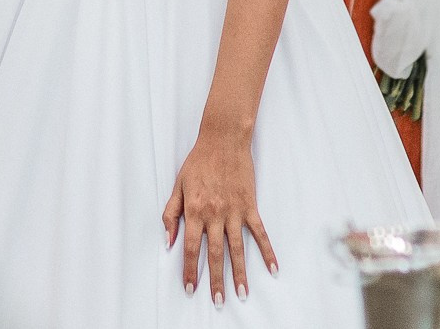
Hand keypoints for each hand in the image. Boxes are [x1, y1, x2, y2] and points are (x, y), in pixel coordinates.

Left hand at [163, 122, 275, 304]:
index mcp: (194, 210)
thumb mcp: (178, 185)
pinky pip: (259, 233)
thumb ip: (170, 214)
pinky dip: (267, 251)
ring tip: (242, 294)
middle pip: (214, 254)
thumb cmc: (198, 161)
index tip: (190, 288)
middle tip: (218, 301)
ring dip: (239, 273)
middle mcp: (214, 214)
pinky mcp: (250, 206)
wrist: (223, 140)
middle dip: (215, 280)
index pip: (190, 247)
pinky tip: (273, 269)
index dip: (189, 269)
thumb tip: (167, 241)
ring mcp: (234, 212)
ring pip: (237, 249)